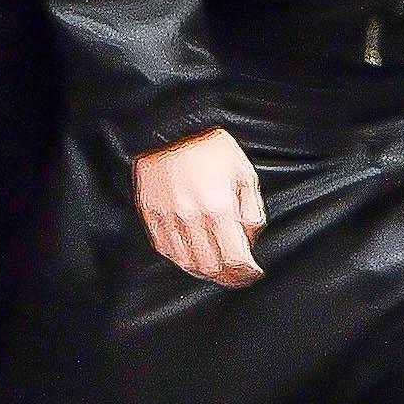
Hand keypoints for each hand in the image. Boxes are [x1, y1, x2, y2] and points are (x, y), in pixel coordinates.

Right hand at [134, 128, 266, 286]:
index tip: (253, 272)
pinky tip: (192, 256)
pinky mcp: (150, 212)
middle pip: (210, 267)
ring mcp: (167, 217)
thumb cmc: (211, 147)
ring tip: (217, 269)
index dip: (247, 273)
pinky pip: (164, 249)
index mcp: (218, 208)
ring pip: (186, 263)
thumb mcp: (245, 174)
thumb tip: (249, 239)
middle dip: (228, 277)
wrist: (172, 126)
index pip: (234, 259)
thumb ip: (252, 211)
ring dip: (204, 272)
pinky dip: (180, 259)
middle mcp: (191, 217)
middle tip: (238, 276)